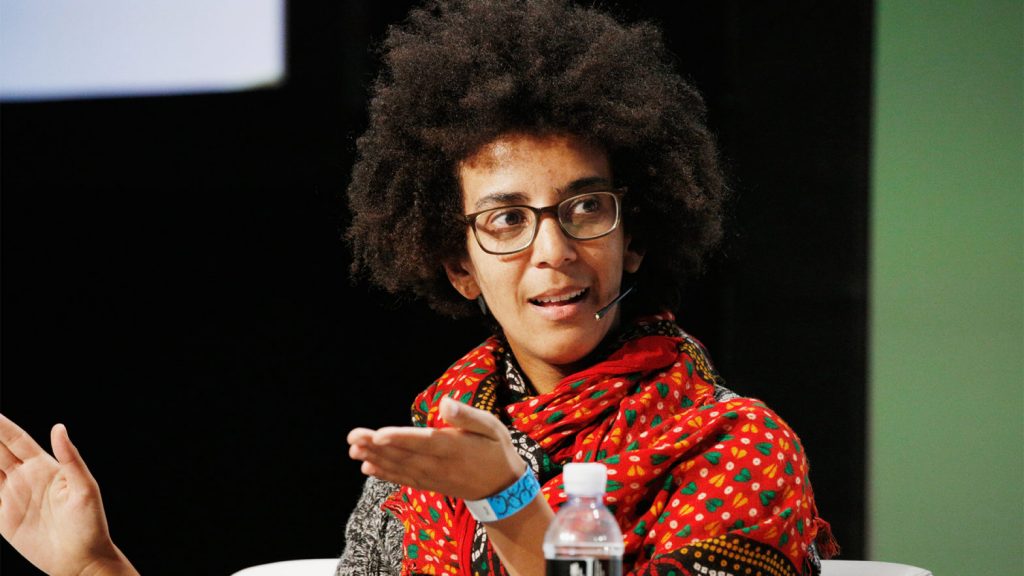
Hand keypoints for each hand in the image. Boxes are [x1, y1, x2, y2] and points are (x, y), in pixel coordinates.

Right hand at [0, 414, 137, 575]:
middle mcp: (25, 478)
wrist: (82, 559)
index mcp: (44, 466)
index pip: (15, 440)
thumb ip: (70, 458)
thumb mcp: (84, 488)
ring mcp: (12, 497)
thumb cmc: (90, 522)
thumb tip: (58, 428)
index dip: (0, 425)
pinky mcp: (3, 518)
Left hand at [348, 396, 524, 499]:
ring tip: (353, 449)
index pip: (423, 441)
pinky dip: (385, 474)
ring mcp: (433, 477)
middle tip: (353, 437)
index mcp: (453, 447)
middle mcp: (439, 464)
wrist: (502, 489)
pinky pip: (404, 479)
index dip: (400, 438)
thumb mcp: (491, 428)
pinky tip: (367, 467)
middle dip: (376, 446)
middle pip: (404, 454)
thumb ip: (468, 416)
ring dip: (375, 458)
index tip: (378, 434)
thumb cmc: (496, 450)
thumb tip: (445, 402)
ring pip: (399, 467)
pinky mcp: (429, 484)